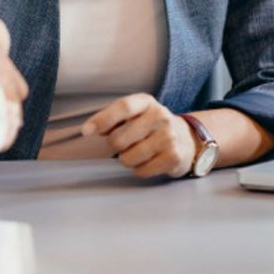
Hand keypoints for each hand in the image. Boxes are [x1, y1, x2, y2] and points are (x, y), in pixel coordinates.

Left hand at [82, 94, 197, 178]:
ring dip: (127, 159)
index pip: (123, 107)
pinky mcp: (173, 157)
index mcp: (146, 102)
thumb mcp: (136, 114)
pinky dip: (139, 169)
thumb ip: (114, 118)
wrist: (187, 139)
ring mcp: (168, 137)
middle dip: (114, 146)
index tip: (87, 131)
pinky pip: (141, 171)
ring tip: (138, 152)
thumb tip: (91, 129)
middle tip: (124, 144)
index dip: (102, 119)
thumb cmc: (151, 127)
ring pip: (128, 158)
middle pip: (119, 139)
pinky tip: (149, 160)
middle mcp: (160, 116)